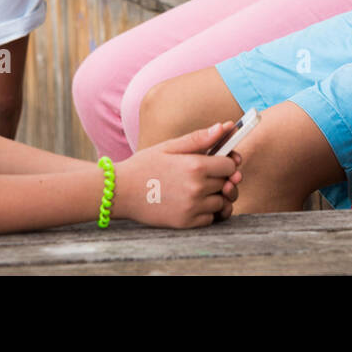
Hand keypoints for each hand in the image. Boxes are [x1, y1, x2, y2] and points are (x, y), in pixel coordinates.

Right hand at [113, 121, 243, 227]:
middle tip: (208, 176)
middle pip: (228, 183)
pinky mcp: (185, 223)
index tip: (219, 162)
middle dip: (222, 179)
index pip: (231, 165)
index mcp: (196, 165)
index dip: (228, 162)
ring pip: (221, 203)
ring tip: (200, 189)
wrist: (119, 191)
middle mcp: (197, 188)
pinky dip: (206, 212)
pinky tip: (193, 203)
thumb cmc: (144, 165)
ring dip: (216, 197)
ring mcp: (192, 208)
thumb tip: (224, 127)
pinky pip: (210, 219)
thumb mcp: (170, 146)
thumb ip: (200, 138)